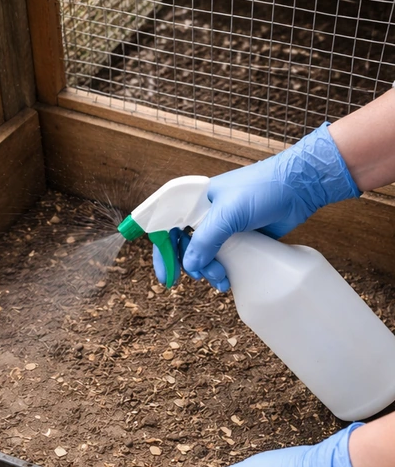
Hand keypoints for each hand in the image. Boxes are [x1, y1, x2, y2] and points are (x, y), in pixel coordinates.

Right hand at [180, 122, 358, 290]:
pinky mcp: (242, 237)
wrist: (301, 186)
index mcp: (195, 202)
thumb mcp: (229, 214)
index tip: (168, 276)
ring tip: (222, 280)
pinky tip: (230, 279)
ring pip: (206, 256)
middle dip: (191, 266)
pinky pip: (226, 258)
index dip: (164, 252)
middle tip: (202, 277)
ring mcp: (225, 227)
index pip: (168, 228)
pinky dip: (225, 270)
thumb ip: (206, 241)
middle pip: (185, 247)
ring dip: (209, 271)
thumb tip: (190, 266)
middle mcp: (206, 215)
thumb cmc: (263, 189)